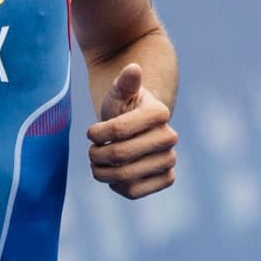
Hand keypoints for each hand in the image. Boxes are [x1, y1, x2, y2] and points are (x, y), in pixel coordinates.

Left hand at [88, 63, 177, 199]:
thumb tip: (133, 68)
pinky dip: (117, 186)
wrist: (138, 129)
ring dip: (102, 173)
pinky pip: (134, 191)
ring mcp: (170, 159)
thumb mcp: (119, 93)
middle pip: (119, 155)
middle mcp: (169, 137)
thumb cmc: (124, 108)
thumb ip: (124, 83)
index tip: (90, 133)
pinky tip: (113, 175)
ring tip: (97, 164)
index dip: (97, 134)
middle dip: (97, 155)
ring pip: (125, 176)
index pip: (118, 130)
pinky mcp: (167, 178)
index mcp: (159, 112)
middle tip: (92, 152)